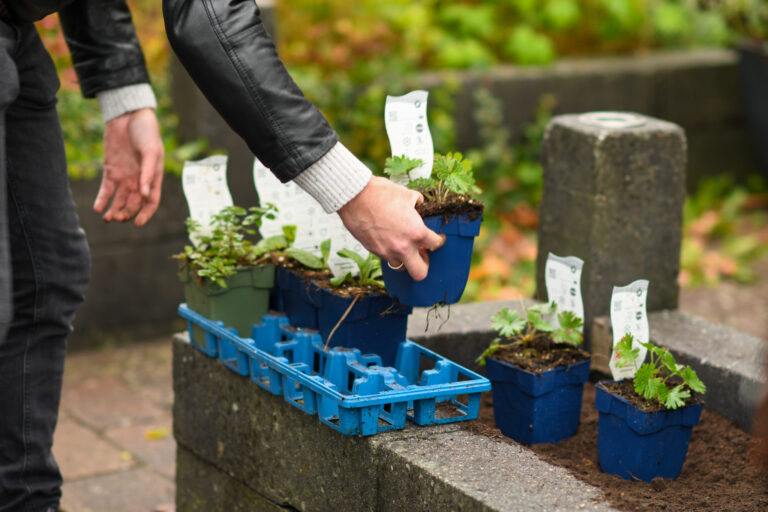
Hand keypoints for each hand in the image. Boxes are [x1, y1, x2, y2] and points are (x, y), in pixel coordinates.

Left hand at [94, 108, 163, 225]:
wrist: (129, 115)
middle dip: (126, 213)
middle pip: (133, 204)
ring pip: (119, 200)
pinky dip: (102, 200)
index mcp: (153, 178)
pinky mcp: (110, 170)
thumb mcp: (151, 151)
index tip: (138, 223)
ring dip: (114, 210)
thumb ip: (148, 173)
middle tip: (117, 217)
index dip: (146, 214)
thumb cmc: (147, 132)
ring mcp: (124, 176)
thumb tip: (144, 195)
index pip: (151, 202)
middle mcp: (139, 181)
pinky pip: (106, 190)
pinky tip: (98, 208)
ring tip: (107, 217)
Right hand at [337, 176, 444, 280]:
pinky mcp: (373, 250)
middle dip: (424, 264)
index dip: (439, 241)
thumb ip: (417, 204)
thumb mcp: (407, 195)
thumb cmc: (380, 193)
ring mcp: (386, 251)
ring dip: (404, 258)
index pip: (435, 245)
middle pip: (420, 272)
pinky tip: (388, 239)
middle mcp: (402, 247)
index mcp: (416, 232)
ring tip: (403, 246)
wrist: (355, 196)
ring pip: (400, 266)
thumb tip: (418, 205)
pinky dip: (389, 252)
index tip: (438, 239)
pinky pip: (385, 257)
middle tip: (423, 253)